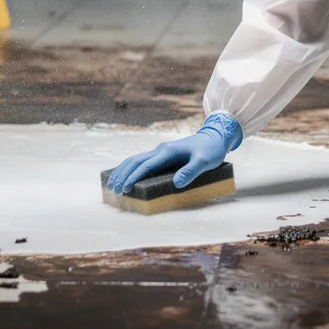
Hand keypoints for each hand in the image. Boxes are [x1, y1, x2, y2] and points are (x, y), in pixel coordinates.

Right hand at [105, 113, 241, 193]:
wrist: (215, 137)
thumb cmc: (210, 150)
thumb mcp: (204, 161)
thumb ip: (191, 172)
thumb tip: (176, 183)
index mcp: (167, 152)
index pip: (145, 166)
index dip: (133, 177)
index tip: (124, 189)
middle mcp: (160, 150)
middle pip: (134, 161)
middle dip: (122, 175)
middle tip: (113, 190)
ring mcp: (160, 152)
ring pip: (135, 160)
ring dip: (123, 171)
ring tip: (113, 184)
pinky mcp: (162, 155)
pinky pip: (141, 162)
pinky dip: (130, 169)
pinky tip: (125, 176)